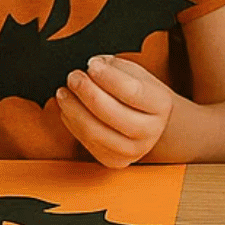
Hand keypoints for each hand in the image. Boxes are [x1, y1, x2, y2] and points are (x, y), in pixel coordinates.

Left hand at [57, 55, 173, 167]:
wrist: (149, 123)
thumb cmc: (139, 95)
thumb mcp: (135, 74)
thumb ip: (115, 67)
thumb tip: (94, 66)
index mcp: (160, 104)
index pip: (132, 91)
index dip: (108, 77)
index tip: (91, 64)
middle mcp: (150, 131)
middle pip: (112, 113)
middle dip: (87, 92)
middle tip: (73, 77)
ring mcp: (133, 150)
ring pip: (96, 132)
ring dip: (73, 110)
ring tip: (63, 93)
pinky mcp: (114, 160)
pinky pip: (87, 143)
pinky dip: (72, 124)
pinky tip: (68, 109)